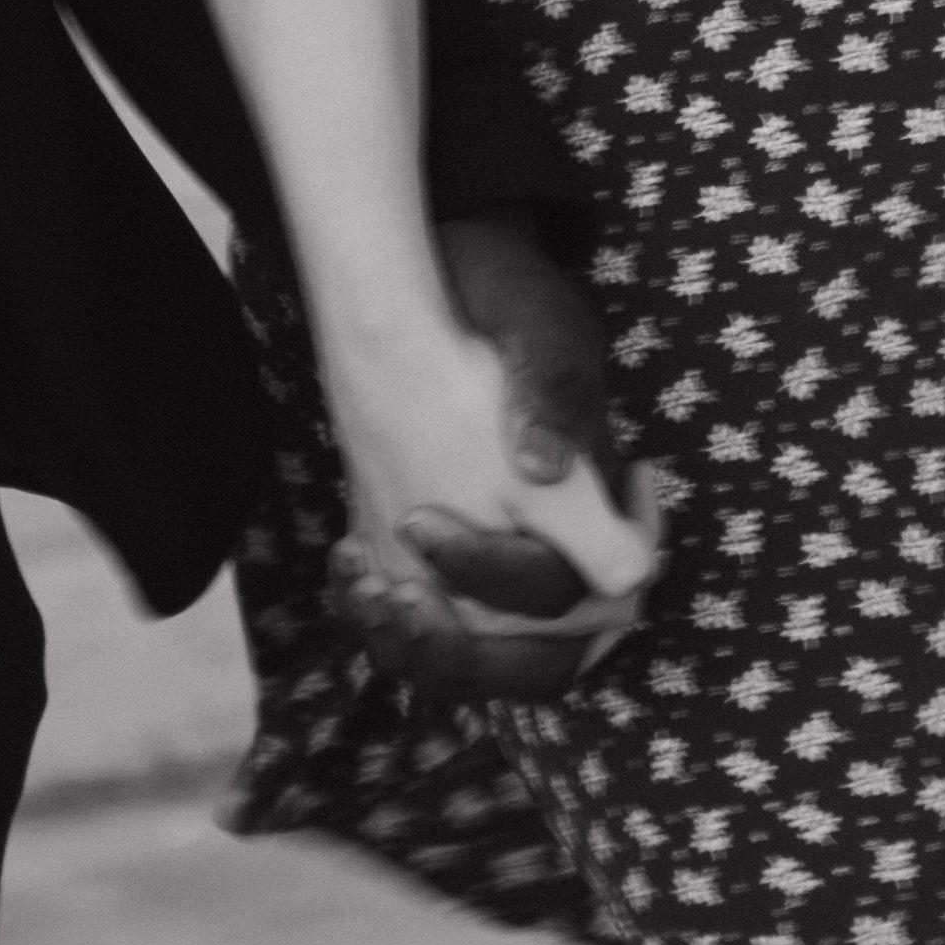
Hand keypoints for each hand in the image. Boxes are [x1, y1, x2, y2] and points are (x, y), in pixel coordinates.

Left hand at [305, 223, 663, 703]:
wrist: (466, 284)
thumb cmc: (517, 305)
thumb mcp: (540, 331)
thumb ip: (550, 393)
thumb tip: (541, 466)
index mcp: (600, 512)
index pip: (582, 599)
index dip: (501, 580)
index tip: (421, 519)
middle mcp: (561, 551)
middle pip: (537, 660)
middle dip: (460, 653)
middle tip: (392, 599)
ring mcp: (506, 559)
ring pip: (478, 656)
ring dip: (413, 645)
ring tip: (361, 584)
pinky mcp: (451, 554)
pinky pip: (432, 624)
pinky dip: (384, 615)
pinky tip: (344, 562)